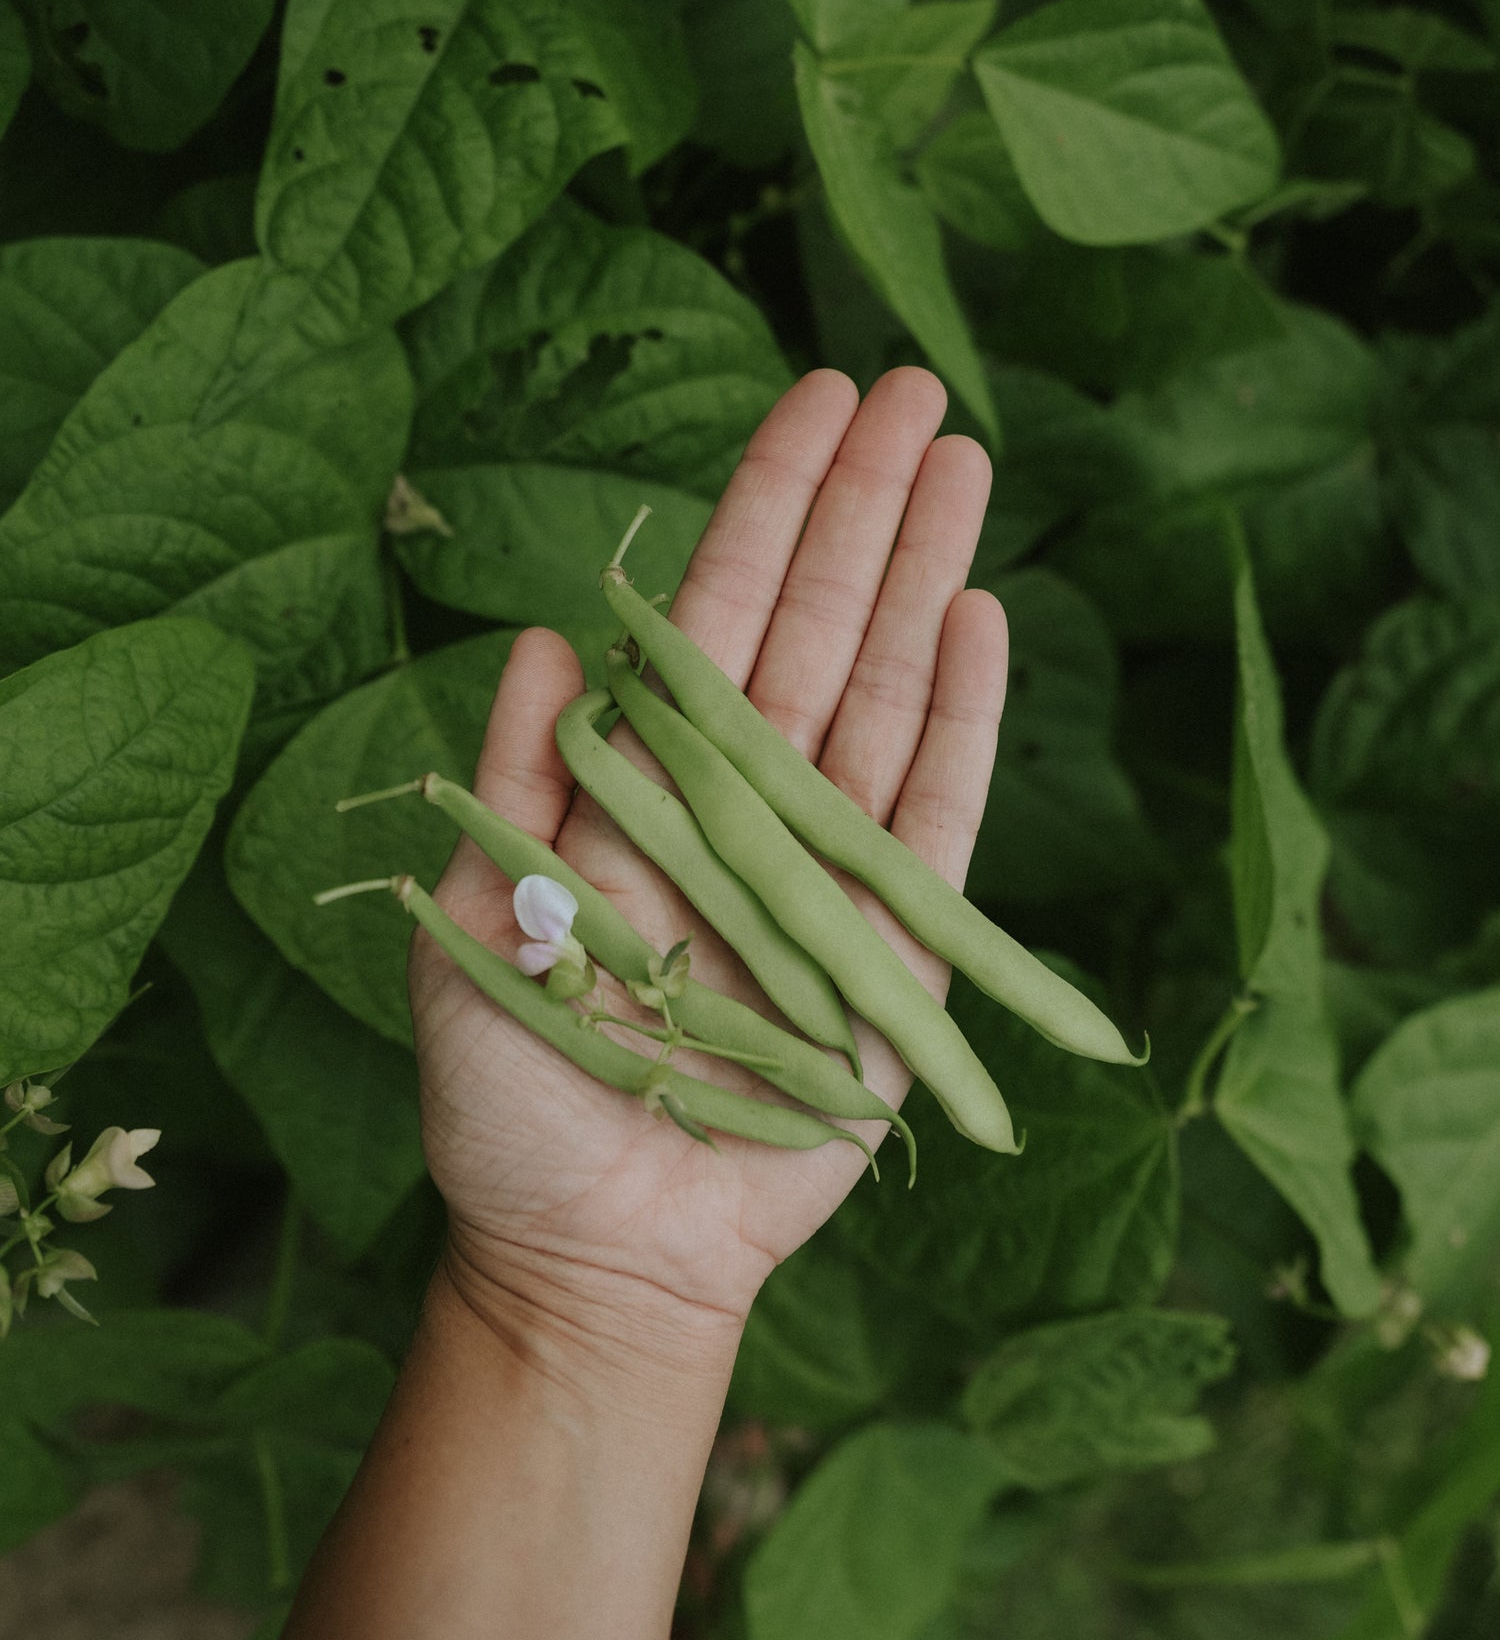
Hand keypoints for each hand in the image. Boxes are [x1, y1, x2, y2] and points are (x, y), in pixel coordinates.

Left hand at [409, 368, 1007, 1356]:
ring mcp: (823, 872)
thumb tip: (544, 634)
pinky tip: (976, 615)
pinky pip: (934, 816)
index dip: (763, 506)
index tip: (815, 398)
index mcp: (641, 790)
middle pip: (811, 627)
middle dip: (862, 504)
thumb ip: (514, 787)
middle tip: (918, 384)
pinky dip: (959, 720)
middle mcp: (739, 809)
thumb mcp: (475, 937)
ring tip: (964, 460)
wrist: (599, 1255)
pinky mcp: (893, 951)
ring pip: (881, 693)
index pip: (711, 618)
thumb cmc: (512, 1111)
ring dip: (922, 575)